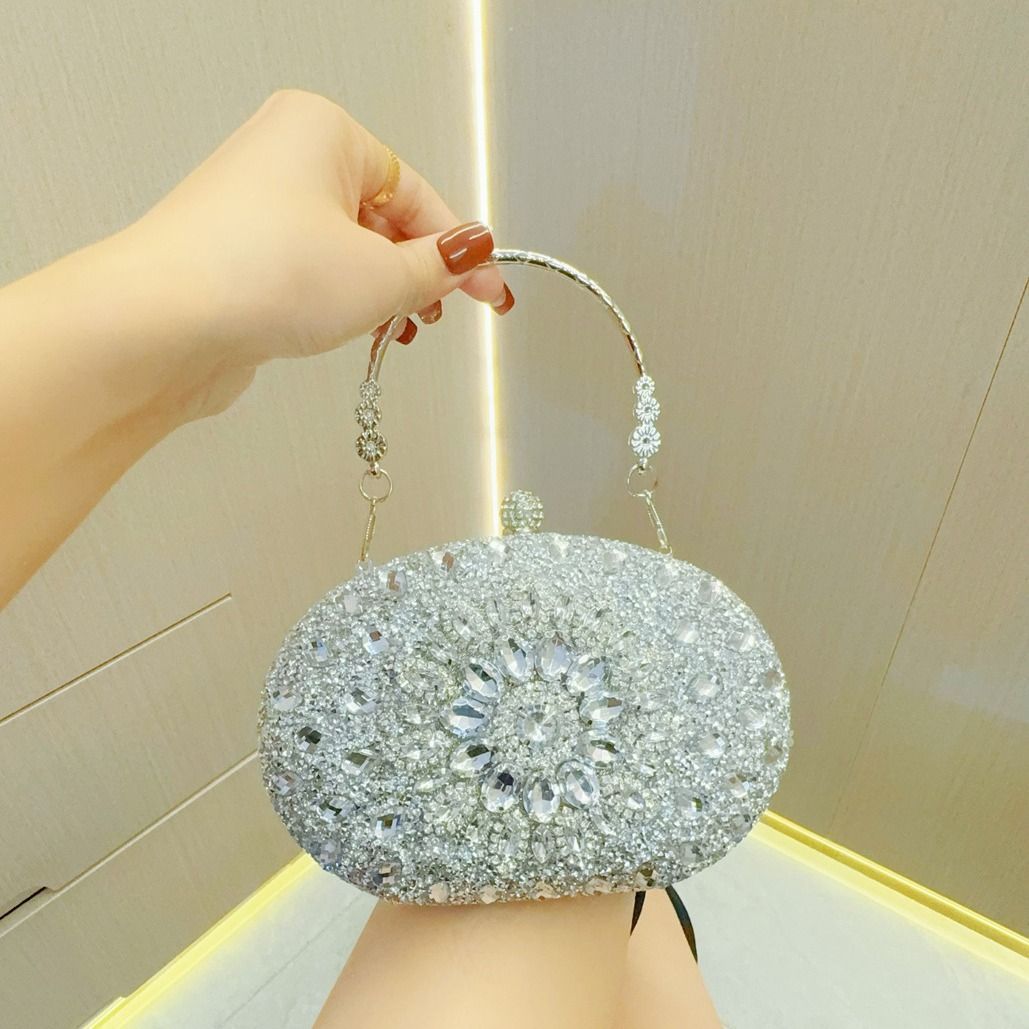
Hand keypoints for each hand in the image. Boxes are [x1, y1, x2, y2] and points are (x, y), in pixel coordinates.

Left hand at [0, 88, 513, 604]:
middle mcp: (286, 158)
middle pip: (382, 219)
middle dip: (417, 272)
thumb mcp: (380, 274)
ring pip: (347, 250)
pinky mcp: (240, 255)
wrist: (162, 325)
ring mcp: (258, 208)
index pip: (417, 193)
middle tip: (441, 311)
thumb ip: (436, 267)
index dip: (460, 250)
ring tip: (395, 330)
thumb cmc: (258, 276)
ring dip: (381, 293)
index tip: (488, 290)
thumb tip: (469, 254)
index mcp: (324, 132)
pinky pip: (312, 272)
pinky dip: (341, 301)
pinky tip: (354, 331)